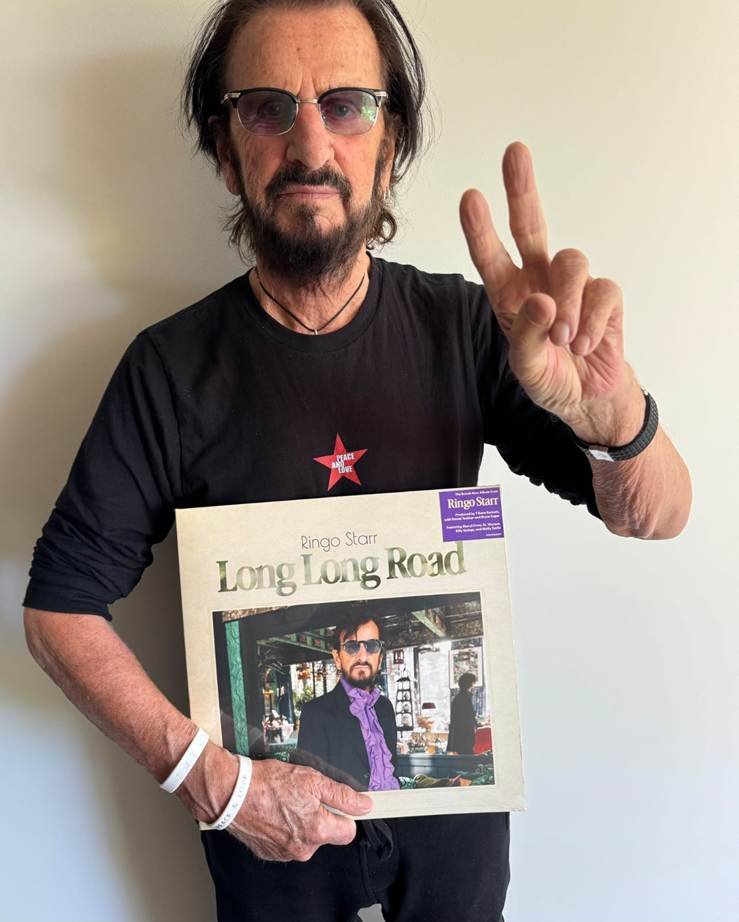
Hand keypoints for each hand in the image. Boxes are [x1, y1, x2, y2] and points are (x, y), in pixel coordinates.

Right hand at [180, 745, 371, 861]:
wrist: (232, 794)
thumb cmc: (269, 783)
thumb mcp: (312, 779)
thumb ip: (341, 795)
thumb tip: (364, 805)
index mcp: (318, 831)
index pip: (348, 831)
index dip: (344, 814)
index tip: (336, 803)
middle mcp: (304, 849)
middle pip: (326, 834)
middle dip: (320, 816)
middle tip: (303, 796)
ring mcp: (285, 854)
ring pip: (306, 838)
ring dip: (301, 822)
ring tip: (285, 801)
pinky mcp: (269, 853)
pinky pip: (287, 842)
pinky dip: (284, 828)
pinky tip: (274, 811)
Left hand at [460, 142, 643, 445]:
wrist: (588, 399)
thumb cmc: (550, 378)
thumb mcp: (527, 367)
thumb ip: (526, 336)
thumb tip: (541, 300)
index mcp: (510, 296)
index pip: (491, 257)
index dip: (481, 229)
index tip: (470, 197)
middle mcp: (539, 280)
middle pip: (531, 226)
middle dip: (522, 190)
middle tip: (515, 153)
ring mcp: (573, 285)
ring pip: (572, 262)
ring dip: (568, 302)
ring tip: (565, 339)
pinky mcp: (604, 295)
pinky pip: (602, 291)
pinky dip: (593, 321)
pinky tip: (586, 344)